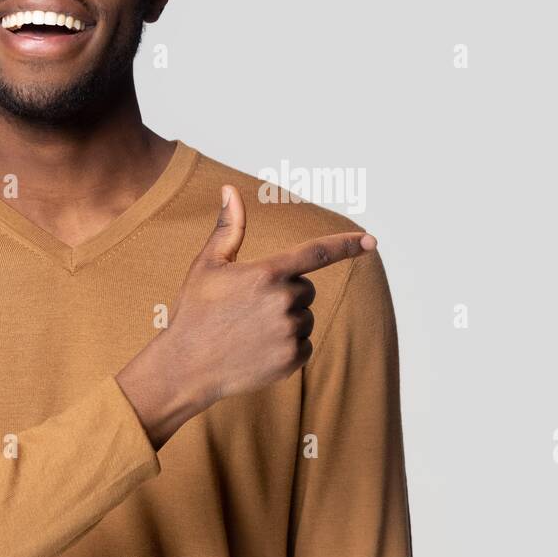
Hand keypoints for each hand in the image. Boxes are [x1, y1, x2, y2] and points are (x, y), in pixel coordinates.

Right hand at [116, 184, 375, 445]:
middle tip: (251, 307)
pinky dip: (289, 346)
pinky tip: (258, 350)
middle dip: (287, 293)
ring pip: (307, 317)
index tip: (372, 241)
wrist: (185, 367)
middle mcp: (283, 301)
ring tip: (251, 331)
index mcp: (266, 273)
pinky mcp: (292, 359)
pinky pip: (305, 345)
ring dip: (288, 320)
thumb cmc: (195, 311)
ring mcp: (289, 332)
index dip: (347, 245)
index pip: (317, 253)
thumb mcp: (207, 265)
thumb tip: (230, 189)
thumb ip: (228, 227)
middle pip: (307, 289)